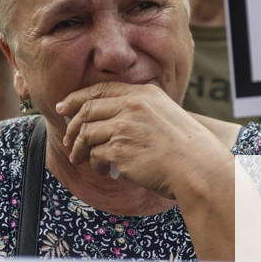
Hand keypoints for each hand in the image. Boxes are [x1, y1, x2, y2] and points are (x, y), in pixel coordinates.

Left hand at [58, 82, 230, 198]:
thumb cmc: (186, 148)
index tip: (63, 107)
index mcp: (144, 93)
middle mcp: (133, 106)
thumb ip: (139, 110)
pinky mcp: (119, 149)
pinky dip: (96, 165)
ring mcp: (125, 126)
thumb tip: (106, 118)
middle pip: (87, 111)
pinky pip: (96, 156)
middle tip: (68, 140)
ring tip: (79, 159)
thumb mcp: (165, 115)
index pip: (101, 90)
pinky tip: (105, 171)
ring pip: (87, 134)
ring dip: (79, 149)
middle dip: (72, 127)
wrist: (198, 168)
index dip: (76, 98)